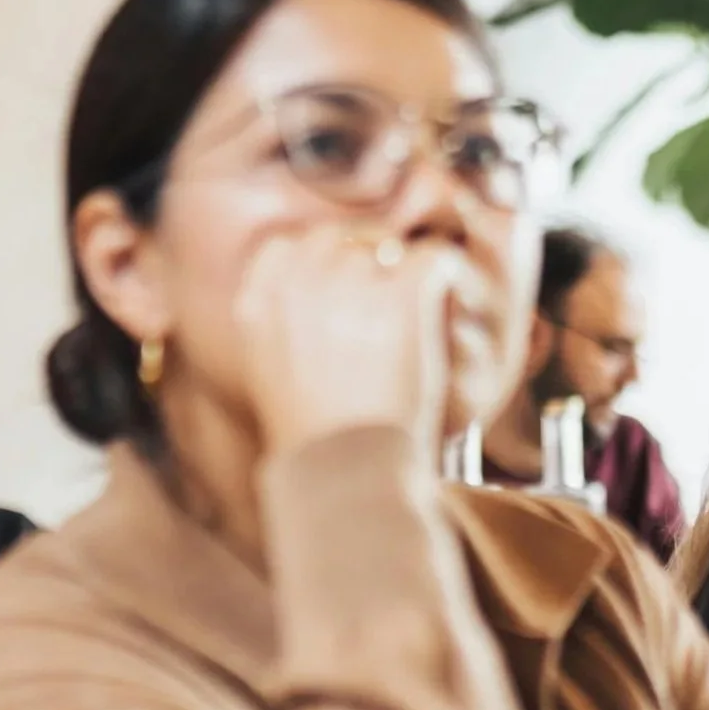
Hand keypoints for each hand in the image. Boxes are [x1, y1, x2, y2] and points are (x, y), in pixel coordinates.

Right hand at [235, 226, 463, 463]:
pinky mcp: (400, 290)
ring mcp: (350, 280)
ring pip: (391, 249)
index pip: (293, 245)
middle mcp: (299, 278)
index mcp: (259, 297)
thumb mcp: (267, 375)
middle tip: (393, 318)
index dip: (328, 267)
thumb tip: (309, 300)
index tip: (349, 301)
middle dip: (371, 271)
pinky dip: (449, 282)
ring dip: (408, 282)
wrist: (346, 466)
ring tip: (419, 330)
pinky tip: (448, 315)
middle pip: (345, 243)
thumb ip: (279, 322)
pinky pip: (435, 259)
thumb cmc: (314, 436)